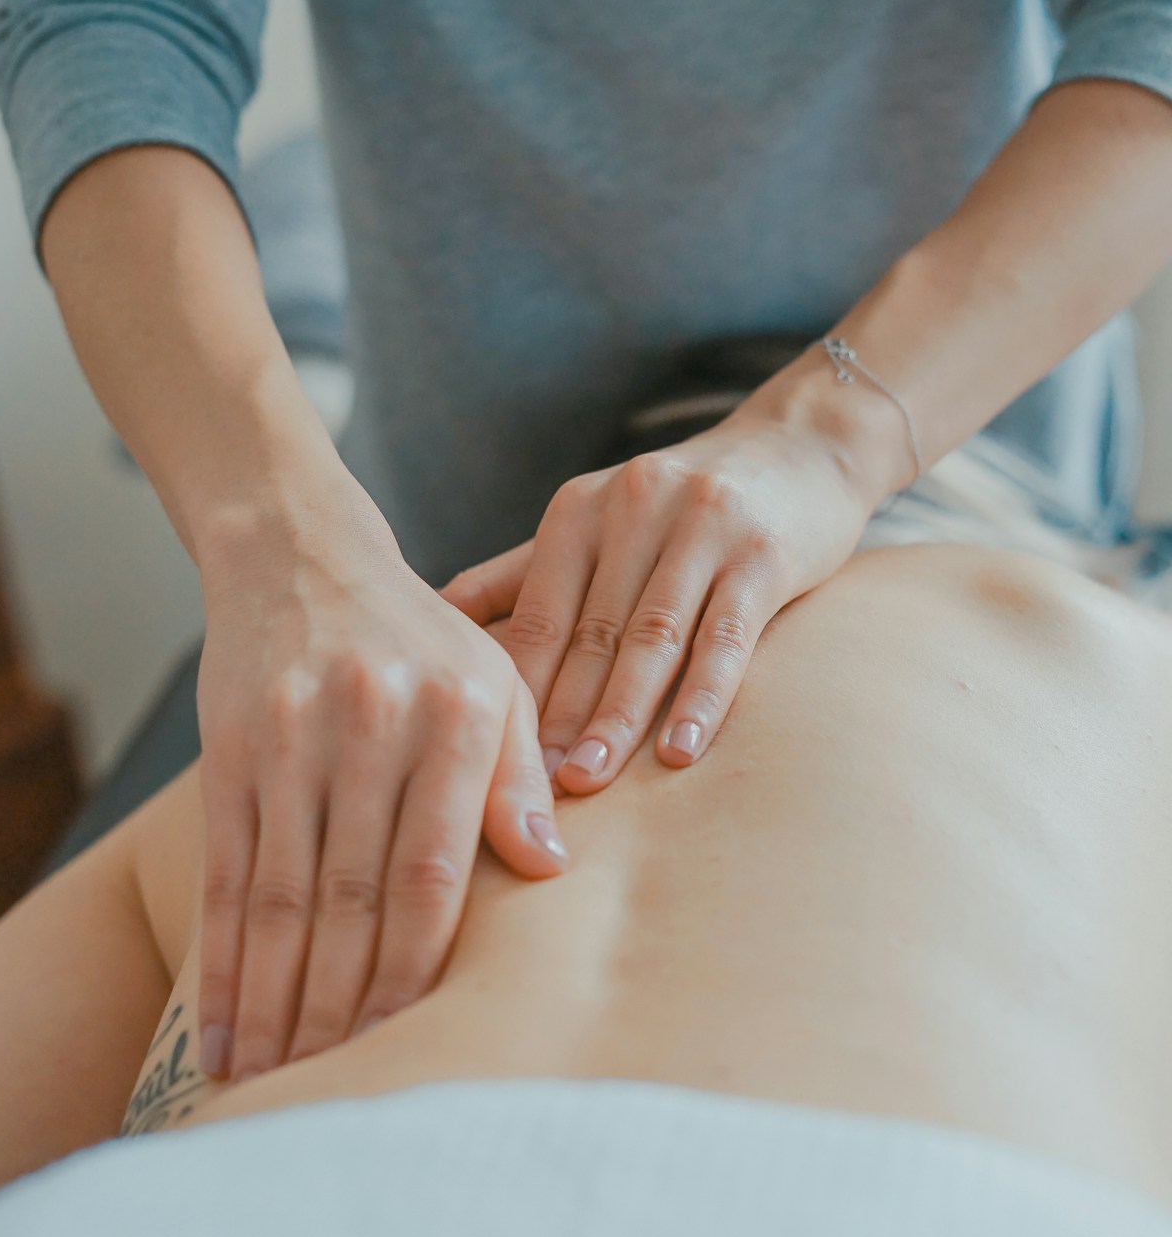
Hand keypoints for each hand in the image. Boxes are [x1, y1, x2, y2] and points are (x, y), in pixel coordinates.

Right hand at [194, 471, 566, 1082]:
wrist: (302, 556)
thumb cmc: (422, 641)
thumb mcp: (496, 683)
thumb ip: (521, 776)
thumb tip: (550, 871)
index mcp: (457, 717)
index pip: (434, 873)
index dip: (417, 969)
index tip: (410, 1046)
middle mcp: (373, 727)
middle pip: (352, 898)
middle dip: (341, 1008)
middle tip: (335, 1094)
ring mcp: (292, 739)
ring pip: (281, 898)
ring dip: (275, 1002)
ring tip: (272, 1085)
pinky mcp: (230, 751)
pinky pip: (226, 875)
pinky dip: (222, 961)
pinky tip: (221, 1028)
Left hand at [440, 405, 875, 792]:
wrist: (802, 445)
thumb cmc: (684, 505)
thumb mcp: (598, 521)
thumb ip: (522, 573)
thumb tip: (433, 618)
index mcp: (579, 510)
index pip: (536, 615)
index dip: (513, 691)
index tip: (488, 761)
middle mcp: (633, 509)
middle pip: (589, 633)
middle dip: (557, 717)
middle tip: (529, 790)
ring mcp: (702, 527)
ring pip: (652, 638)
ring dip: (618, 716)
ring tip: (589, 780)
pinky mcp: (764, 553)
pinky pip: (727, 637)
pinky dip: (702, 698)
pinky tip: (679, 751)